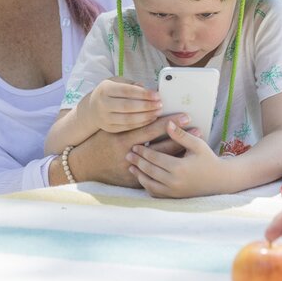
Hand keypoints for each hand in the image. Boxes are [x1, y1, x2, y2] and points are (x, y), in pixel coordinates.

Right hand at [69, 114, 189, 187]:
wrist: (83, 165)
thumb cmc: (99, 141)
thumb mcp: (111, 126)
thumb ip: (128, 116)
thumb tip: (146, 99)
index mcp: (122, 138)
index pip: (150, 128)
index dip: (169, 122)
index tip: (185, 115)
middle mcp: (128, 154)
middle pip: (160, 146)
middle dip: (180, 138)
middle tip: (198, 130)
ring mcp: (130, 170)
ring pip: (160, 163)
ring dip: (178, 153)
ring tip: (194, 146)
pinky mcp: (132, 181)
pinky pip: (154, 175)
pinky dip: (168, 169)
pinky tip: (181, 164)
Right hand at [87, 77, 161, 132]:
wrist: (92, 109)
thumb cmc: (109, 93)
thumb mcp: (116, 83)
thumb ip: (131, 84)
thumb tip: (145, 87)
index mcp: (105, 89)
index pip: (126, 91)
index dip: (143, 93)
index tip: (157, 95)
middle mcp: (103, 104)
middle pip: (127, 106)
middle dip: (146, 106)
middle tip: (160, 104)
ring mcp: (105, 118)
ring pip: (128, 119)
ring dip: (146, 116)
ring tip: (157, 112)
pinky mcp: (109, 128)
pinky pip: (127, 127)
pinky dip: (140, 124)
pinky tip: (150, 119)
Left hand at [126, 119, 220, 197]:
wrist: (219, 181)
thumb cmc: (208, 159)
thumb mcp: (197, 144)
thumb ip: (181, 135)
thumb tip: (167, 123)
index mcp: (179, 167)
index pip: (155, 158)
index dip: (143, 152)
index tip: (134, 146)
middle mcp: (174, 182)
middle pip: (149, 171)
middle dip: (137, 162)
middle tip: (127, 155)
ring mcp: (173, 192)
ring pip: (149, 184)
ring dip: (139, 175)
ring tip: (131, 167)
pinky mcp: (174, 197)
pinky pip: (156, 193)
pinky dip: (147, 186)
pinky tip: (142, 178)